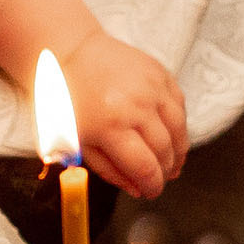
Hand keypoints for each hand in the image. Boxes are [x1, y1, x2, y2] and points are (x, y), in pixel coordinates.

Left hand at [61, 32, 186, 196]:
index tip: (152, 192)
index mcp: (110, 126)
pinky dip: (178, 124)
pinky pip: (179, 105)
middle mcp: (136, 105)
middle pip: (165, 150)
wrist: (67, 52)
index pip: (145, 167)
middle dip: (166, 170)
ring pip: (179, 129)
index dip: (152, 185)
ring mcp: (151, 87)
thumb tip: (137, 189)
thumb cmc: (64, 99)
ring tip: (172, 161)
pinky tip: (170, 134)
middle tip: (161, 178)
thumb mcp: (76, 141)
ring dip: (178, 150)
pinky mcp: (160, 73)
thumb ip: (108, 169)